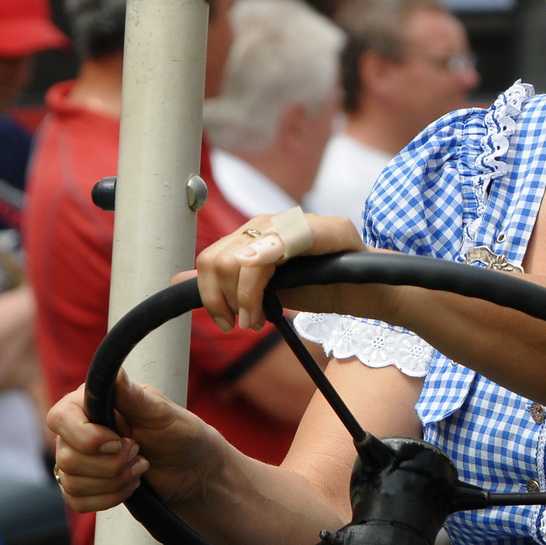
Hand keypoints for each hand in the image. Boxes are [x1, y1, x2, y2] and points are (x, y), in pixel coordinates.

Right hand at [48, 370, 215, 512]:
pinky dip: (109, 498)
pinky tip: (130, 485)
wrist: (188, 466)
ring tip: (139, 467)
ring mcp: (77, 459)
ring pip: (72, 482)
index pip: (59, 418)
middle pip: (67, 457)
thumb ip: (134, 396)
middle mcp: (76, 429)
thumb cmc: (176, 432)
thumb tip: (116, 374)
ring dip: (114, 481)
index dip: (86, 437)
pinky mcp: (83, 485)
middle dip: (112, 464)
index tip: (120, 441)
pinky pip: (77, 501)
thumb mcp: (161, 412)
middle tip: (138, 451)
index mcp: (89, 403)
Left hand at [195, 209, 362, 331]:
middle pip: (218, 258)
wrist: (368, 291)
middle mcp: (272, 221)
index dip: (208, 293)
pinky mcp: (320, 231)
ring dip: (240, 300)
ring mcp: (295, 223)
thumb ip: (224, 284)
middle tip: (241, 324)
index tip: (225, 321)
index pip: (211, 257)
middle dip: (222, 300)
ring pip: (238, 258)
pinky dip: (255, 290)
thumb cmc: (322, 287)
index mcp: (257, 231)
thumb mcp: (265, 290)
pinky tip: (263, 313)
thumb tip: (177, 280)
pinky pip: (270, 253)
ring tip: (255, 322)